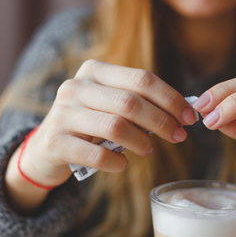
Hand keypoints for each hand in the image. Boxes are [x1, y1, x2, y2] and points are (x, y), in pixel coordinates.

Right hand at [5, 60, 197, 209]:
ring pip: (114, 126)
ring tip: (149, 150)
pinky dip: (116, 162)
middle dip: (162, 121)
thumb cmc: (90, 126)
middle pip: (130, 102)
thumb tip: (184, 114)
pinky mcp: (54, 142)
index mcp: (94, 71)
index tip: (189, 117)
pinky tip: (123, 165)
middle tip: (179, 137)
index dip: (170, 99)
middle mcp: (75, 87)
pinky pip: (95, 155)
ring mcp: (62, 114)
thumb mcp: (111, 107)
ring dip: (141, 141)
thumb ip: (140, 104)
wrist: (45, 150)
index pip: (141, 79)